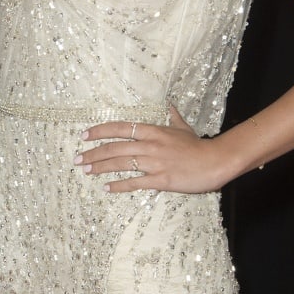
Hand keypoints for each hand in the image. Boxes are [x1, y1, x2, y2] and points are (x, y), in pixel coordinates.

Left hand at [76, 104, 232, 193]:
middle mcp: (150, 145)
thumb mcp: (184, 127)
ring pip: (120, 164)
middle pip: (115, 148)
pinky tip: (107, 188)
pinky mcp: (161, 179)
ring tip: (85, 171)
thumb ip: (173, 116)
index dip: (100, 131)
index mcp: (153, 131)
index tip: (84, 135)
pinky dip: (119, 186)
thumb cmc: (199, 145)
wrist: (215, 161)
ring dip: (100, 167)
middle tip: (77, 159)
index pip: (120, 128)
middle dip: (93, 153)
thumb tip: (169, 104)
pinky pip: (135, 183)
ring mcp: (154, 162)